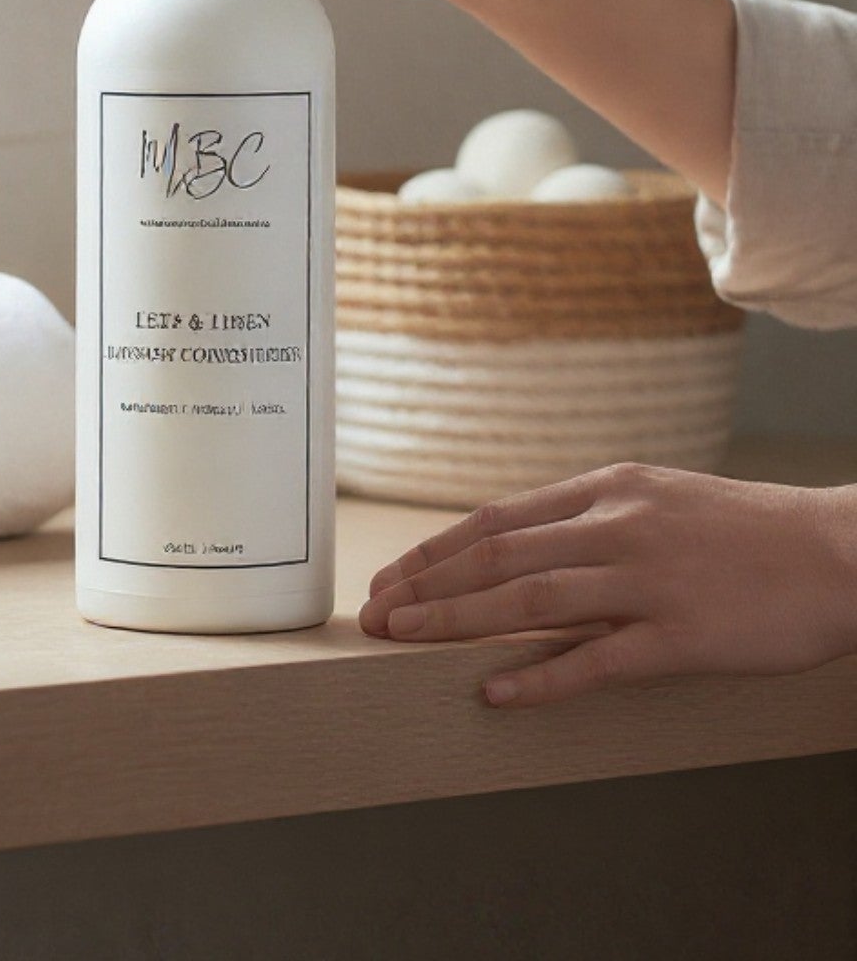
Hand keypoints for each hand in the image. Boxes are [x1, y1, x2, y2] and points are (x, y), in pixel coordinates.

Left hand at [358, 463, 856, 706]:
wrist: (842, 551)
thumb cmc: (745, 531)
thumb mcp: (655, 497)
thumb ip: (588, 516)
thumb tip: (516, 544)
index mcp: (605, 490)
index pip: (494, 519)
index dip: (433, 551)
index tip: (390, 576)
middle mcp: (615, 527)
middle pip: (496, 557)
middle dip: (425, 586)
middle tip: (373, 616)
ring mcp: (647, 580)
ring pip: (529, 600)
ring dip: (456, 621)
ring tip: (403, 641)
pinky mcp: (683, 635)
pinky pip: (597, 660)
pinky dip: (539, 676)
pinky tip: (493, 692)